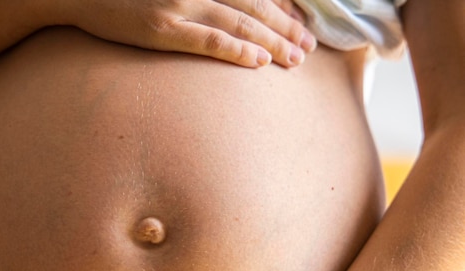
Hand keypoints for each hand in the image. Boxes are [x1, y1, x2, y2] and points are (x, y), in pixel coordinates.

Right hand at [56, 0, 315, 67]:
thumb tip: (223, 11)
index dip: (282, 9)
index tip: (303, 27)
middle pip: (253, 7)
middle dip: (286, 28)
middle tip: (309, 49)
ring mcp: (179, 5)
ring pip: (239, 24)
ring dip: (272, 42)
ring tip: (296, 60)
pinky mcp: (162, 28)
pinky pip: (208, 40)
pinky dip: (236, 50)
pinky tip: (259, 63)